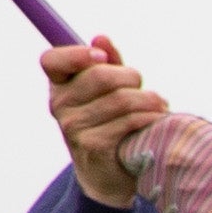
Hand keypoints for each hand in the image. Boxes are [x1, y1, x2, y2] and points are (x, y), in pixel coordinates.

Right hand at [43, 39, 165, 207]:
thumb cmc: (112, 122)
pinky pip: (130, 121)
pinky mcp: (93, 146)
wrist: (109, 174)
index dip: (76, 54)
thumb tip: (101, 38)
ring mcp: (73, 128)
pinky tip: (158, 122)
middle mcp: (60, 105)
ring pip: (122, 99)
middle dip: (133, 78)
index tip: (102, 57)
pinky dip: (151, 119)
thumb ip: (108, 63)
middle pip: (100, 76)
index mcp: (59, 85)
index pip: (51, 60)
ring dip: (151, 100)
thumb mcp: (108, 89)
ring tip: (160, 106)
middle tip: (146, 89)